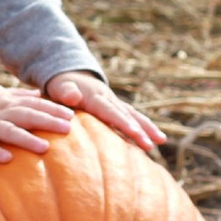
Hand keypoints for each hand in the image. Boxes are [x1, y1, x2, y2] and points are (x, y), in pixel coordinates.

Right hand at [0, 84, 74, 162]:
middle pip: (28, 116)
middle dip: (48, 122)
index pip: (35, 106)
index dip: (53, 110)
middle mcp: (2, 113)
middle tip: (68, 129)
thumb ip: (21, 95)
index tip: (71, 116)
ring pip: (9, 131)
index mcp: (9, 103)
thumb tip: (39, 94)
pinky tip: (7, 159)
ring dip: (27, 139)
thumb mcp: (1, 93)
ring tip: (44, 148)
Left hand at [45, 71, 166, 150]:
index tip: (135, 133)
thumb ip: (66, 92)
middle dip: (140, 130)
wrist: (69, 74)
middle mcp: (109, 99)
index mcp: (95, 97)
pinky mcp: (116, 107)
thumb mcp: (59, 87)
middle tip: (151, 145)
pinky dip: (143, 126)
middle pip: (126, 115)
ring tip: (162, 141)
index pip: (111, 112)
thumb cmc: (61, 85)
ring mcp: (114, 102)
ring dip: (148, 127)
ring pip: (134, 115)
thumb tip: (73, 97)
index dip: (122, 122)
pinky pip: (131, 116)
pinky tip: (152, 139)